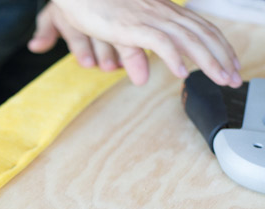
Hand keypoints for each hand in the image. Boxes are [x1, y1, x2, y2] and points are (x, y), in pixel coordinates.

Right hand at [29, 0, 241, 87]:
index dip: (220, 46)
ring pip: (188, 39)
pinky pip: (159, 41)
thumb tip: (143, 79)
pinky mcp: (132, 25)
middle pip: (202, 34)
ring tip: (219, 79)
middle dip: (222, 57)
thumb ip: (134, 55)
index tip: (231, 64)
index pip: (201, 28)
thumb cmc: (95, 4)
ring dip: (207, 60)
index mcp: (163, 10)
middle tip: (235, 78)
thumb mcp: (119, 33)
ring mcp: (149, 18)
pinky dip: (173, 57)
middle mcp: (162, 12)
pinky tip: (181, 72)